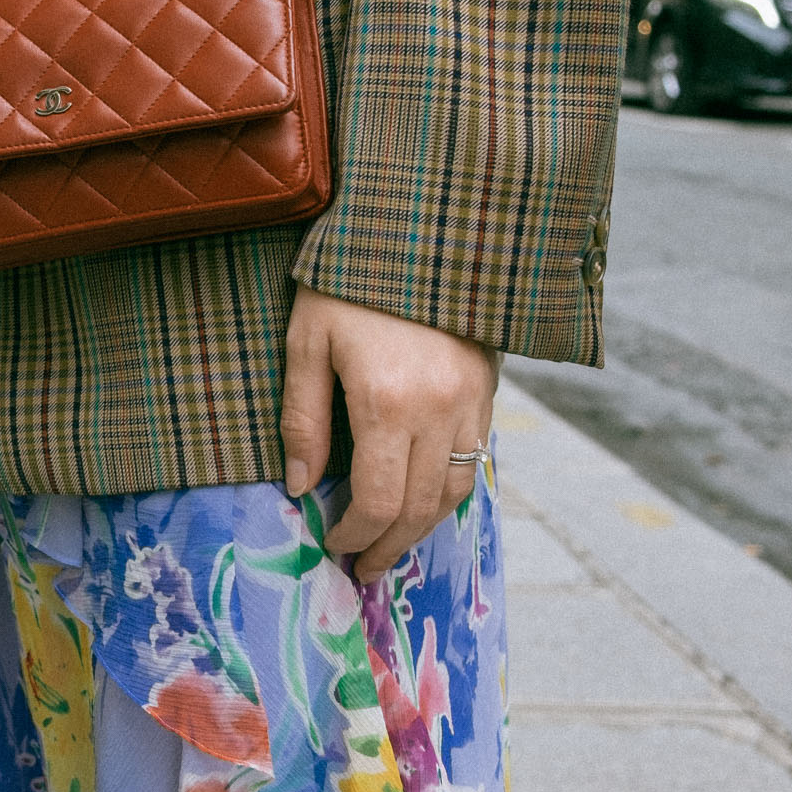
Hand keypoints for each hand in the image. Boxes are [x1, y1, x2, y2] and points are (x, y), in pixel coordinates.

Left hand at [280, 286, 497, 580]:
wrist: (419, 225)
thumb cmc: (346, 279)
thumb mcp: (306, 342)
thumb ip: (302, 418)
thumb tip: (302, 486)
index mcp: (388, 402)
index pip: (376, 500)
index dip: (353, 534)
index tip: (331, 543)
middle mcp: (439, 409)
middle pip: (419, 507)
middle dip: (388, 545)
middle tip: (362, 567)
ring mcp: (472, 400)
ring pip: (456, 490)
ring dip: (423, 527)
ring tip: (390, 545)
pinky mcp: (489, 387)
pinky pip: (476, 458)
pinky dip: (449, 490)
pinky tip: (421, 499)